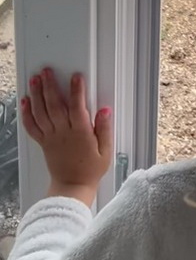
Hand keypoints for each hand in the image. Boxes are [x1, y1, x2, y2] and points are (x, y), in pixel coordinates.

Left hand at [21, 68, 112, 206]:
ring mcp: (51, 137)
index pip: (77, 107)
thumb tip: (105, 111)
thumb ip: (105, 129)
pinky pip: (32, 127)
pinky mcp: (43, 142)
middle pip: (54, 105)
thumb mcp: (105, 151)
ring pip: (41, 113)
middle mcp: (63, 133)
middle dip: (50, 86)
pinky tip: (25, 102)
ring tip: (35, 80)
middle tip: (46, 72)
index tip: (76, 77)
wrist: (71, 188)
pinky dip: (26, 113)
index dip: (76, 91)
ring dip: (36, 95)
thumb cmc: (90, 170)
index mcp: (80, 133)